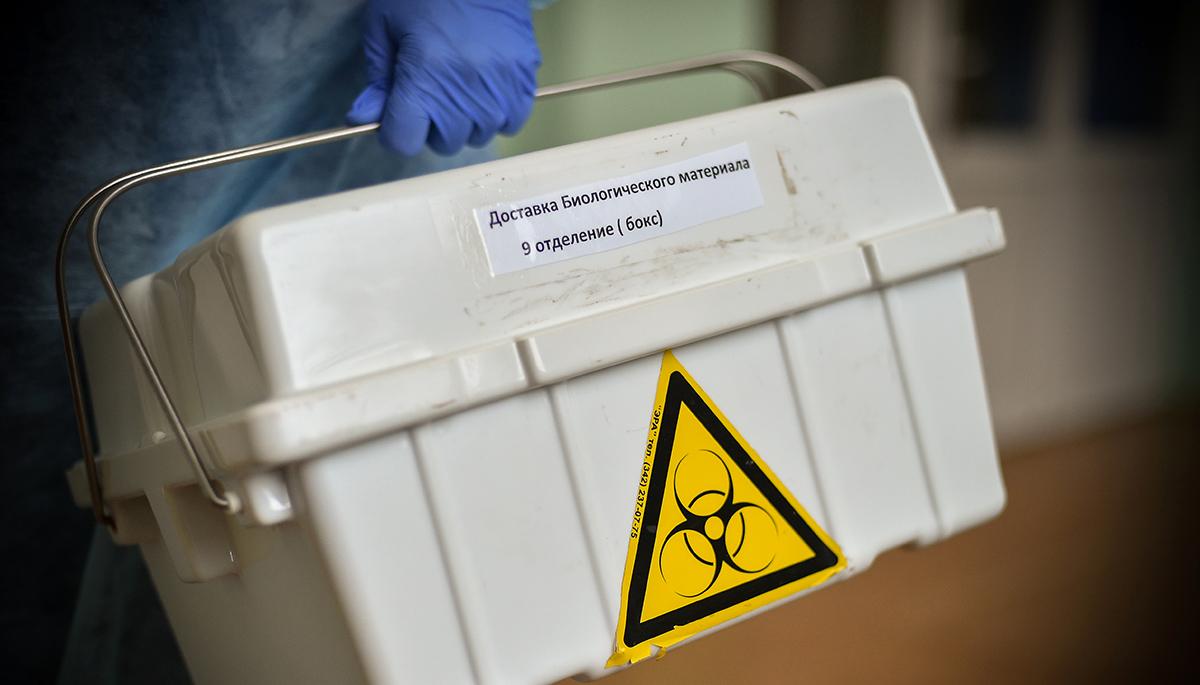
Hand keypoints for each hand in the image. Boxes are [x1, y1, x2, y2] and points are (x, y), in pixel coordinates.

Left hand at [346, 0, 540, 155]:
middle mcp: (464, 89)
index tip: (399, 114)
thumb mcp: (385, 27)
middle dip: (432, 125)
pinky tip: (485, 91)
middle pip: (443, 143)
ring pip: (479, 136)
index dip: (396, 131)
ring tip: (460, 88)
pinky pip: (511, 122)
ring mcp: (499, 87)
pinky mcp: (524, 78)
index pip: (404, 141)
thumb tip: (365, 118)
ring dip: (466, 122)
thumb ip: (377, 79)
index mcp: (424, 74)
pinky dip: (497, 114)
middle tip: (431, 92)